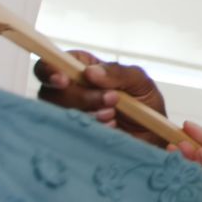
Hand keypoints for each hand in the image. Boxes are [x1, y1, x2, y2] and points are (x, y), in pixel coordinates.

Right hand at [34, 50, 168, 146]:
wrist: (152, 135)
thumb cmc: (144, 103)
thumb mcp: (139, 81)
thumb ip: (118, 73)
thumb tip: (90, 73)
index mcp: (81, 70)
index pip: (50, 65)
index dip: (49, 70)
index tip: (63, 80)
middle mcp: (68, 91)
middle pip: (51, 92)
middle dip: (82, 97)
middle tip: (112, 99)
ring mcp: (68, 114)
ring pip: (59, 113)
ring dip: (90, 114)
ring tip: (114, 115)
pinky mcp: (72, 135)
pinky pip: (69, 133)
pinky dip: (92, 129)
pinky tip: (110, 128)